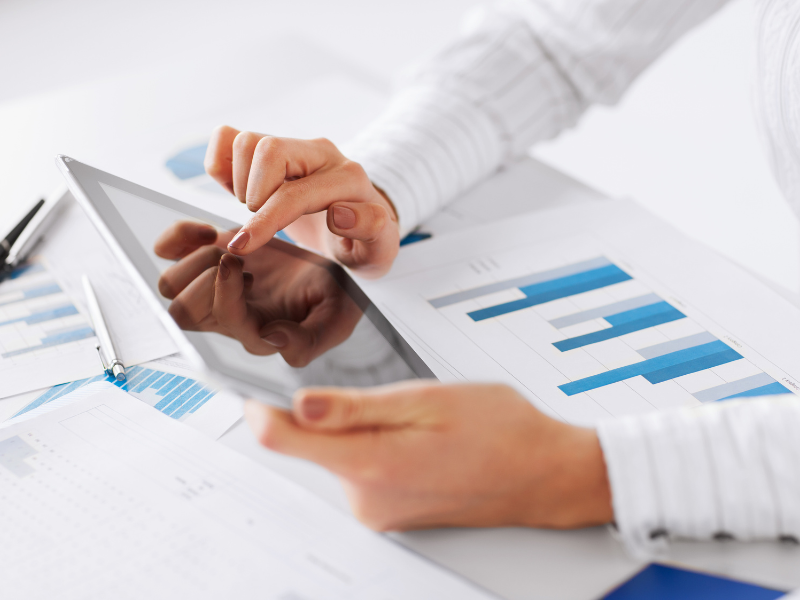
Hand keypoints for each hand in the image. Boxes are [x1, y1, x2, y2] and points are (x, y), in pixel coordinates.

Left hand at [154, 221, 362, 366]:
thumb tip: (274, 339)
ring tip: (228, 246)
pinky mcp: (206, 259)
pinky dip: (177, 238)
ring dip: (193, 260)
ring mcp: (213, 288)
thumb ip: (309, 340)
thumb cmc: (335, 297)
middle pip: (182, 312)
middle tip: (238, 256)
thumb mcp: (336, 318)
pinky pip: (166, 252)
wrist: (333, 265)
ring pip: (170, 286)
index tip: (243, 262)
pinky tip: (208, 231)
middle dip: (205, 278)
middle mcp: (228, 316)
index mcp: (257, 333)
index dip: (225, 292)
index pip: (222, 322)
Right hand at [204, 126, 399, 277]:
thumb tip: (340, 212)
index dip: (264, 220)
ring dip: (238, 180)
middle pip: (267, 149)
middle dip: (252, 195)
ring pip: (246, 140)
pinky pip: (230, 138)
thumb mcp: (380, 249)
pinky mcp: (274, 149)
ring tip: (254, 208)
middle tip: (261, 223)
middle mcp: (321, 154)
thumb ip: (371, 228)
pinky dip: (222, 163)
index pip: (294, 192)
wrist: (362, 229)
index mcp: (348, 178)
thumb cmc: (367, 244)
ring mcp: (295, 148)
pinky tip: (237, 190)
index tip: (244, 245)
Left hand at [244, 382, 612, 530]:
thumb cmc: (501, 431)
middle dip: (328, 410)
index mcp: (371, 465)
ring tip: (415, 415)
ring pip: (338, 454)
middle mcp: (366, 499)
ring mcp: (378, 511)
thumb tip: (297, 404)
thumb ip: (355, 408)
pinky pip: (361, 469)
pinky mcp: (389, 512)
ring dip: (357, 427)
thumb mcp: (427, 400)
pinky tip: (418, 436)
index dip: (261, 403)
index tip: (252, 377)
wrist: (544, 474)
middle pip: (311, 444)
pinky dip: (374, 445)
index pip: (282, 439)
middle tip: (381, 390)